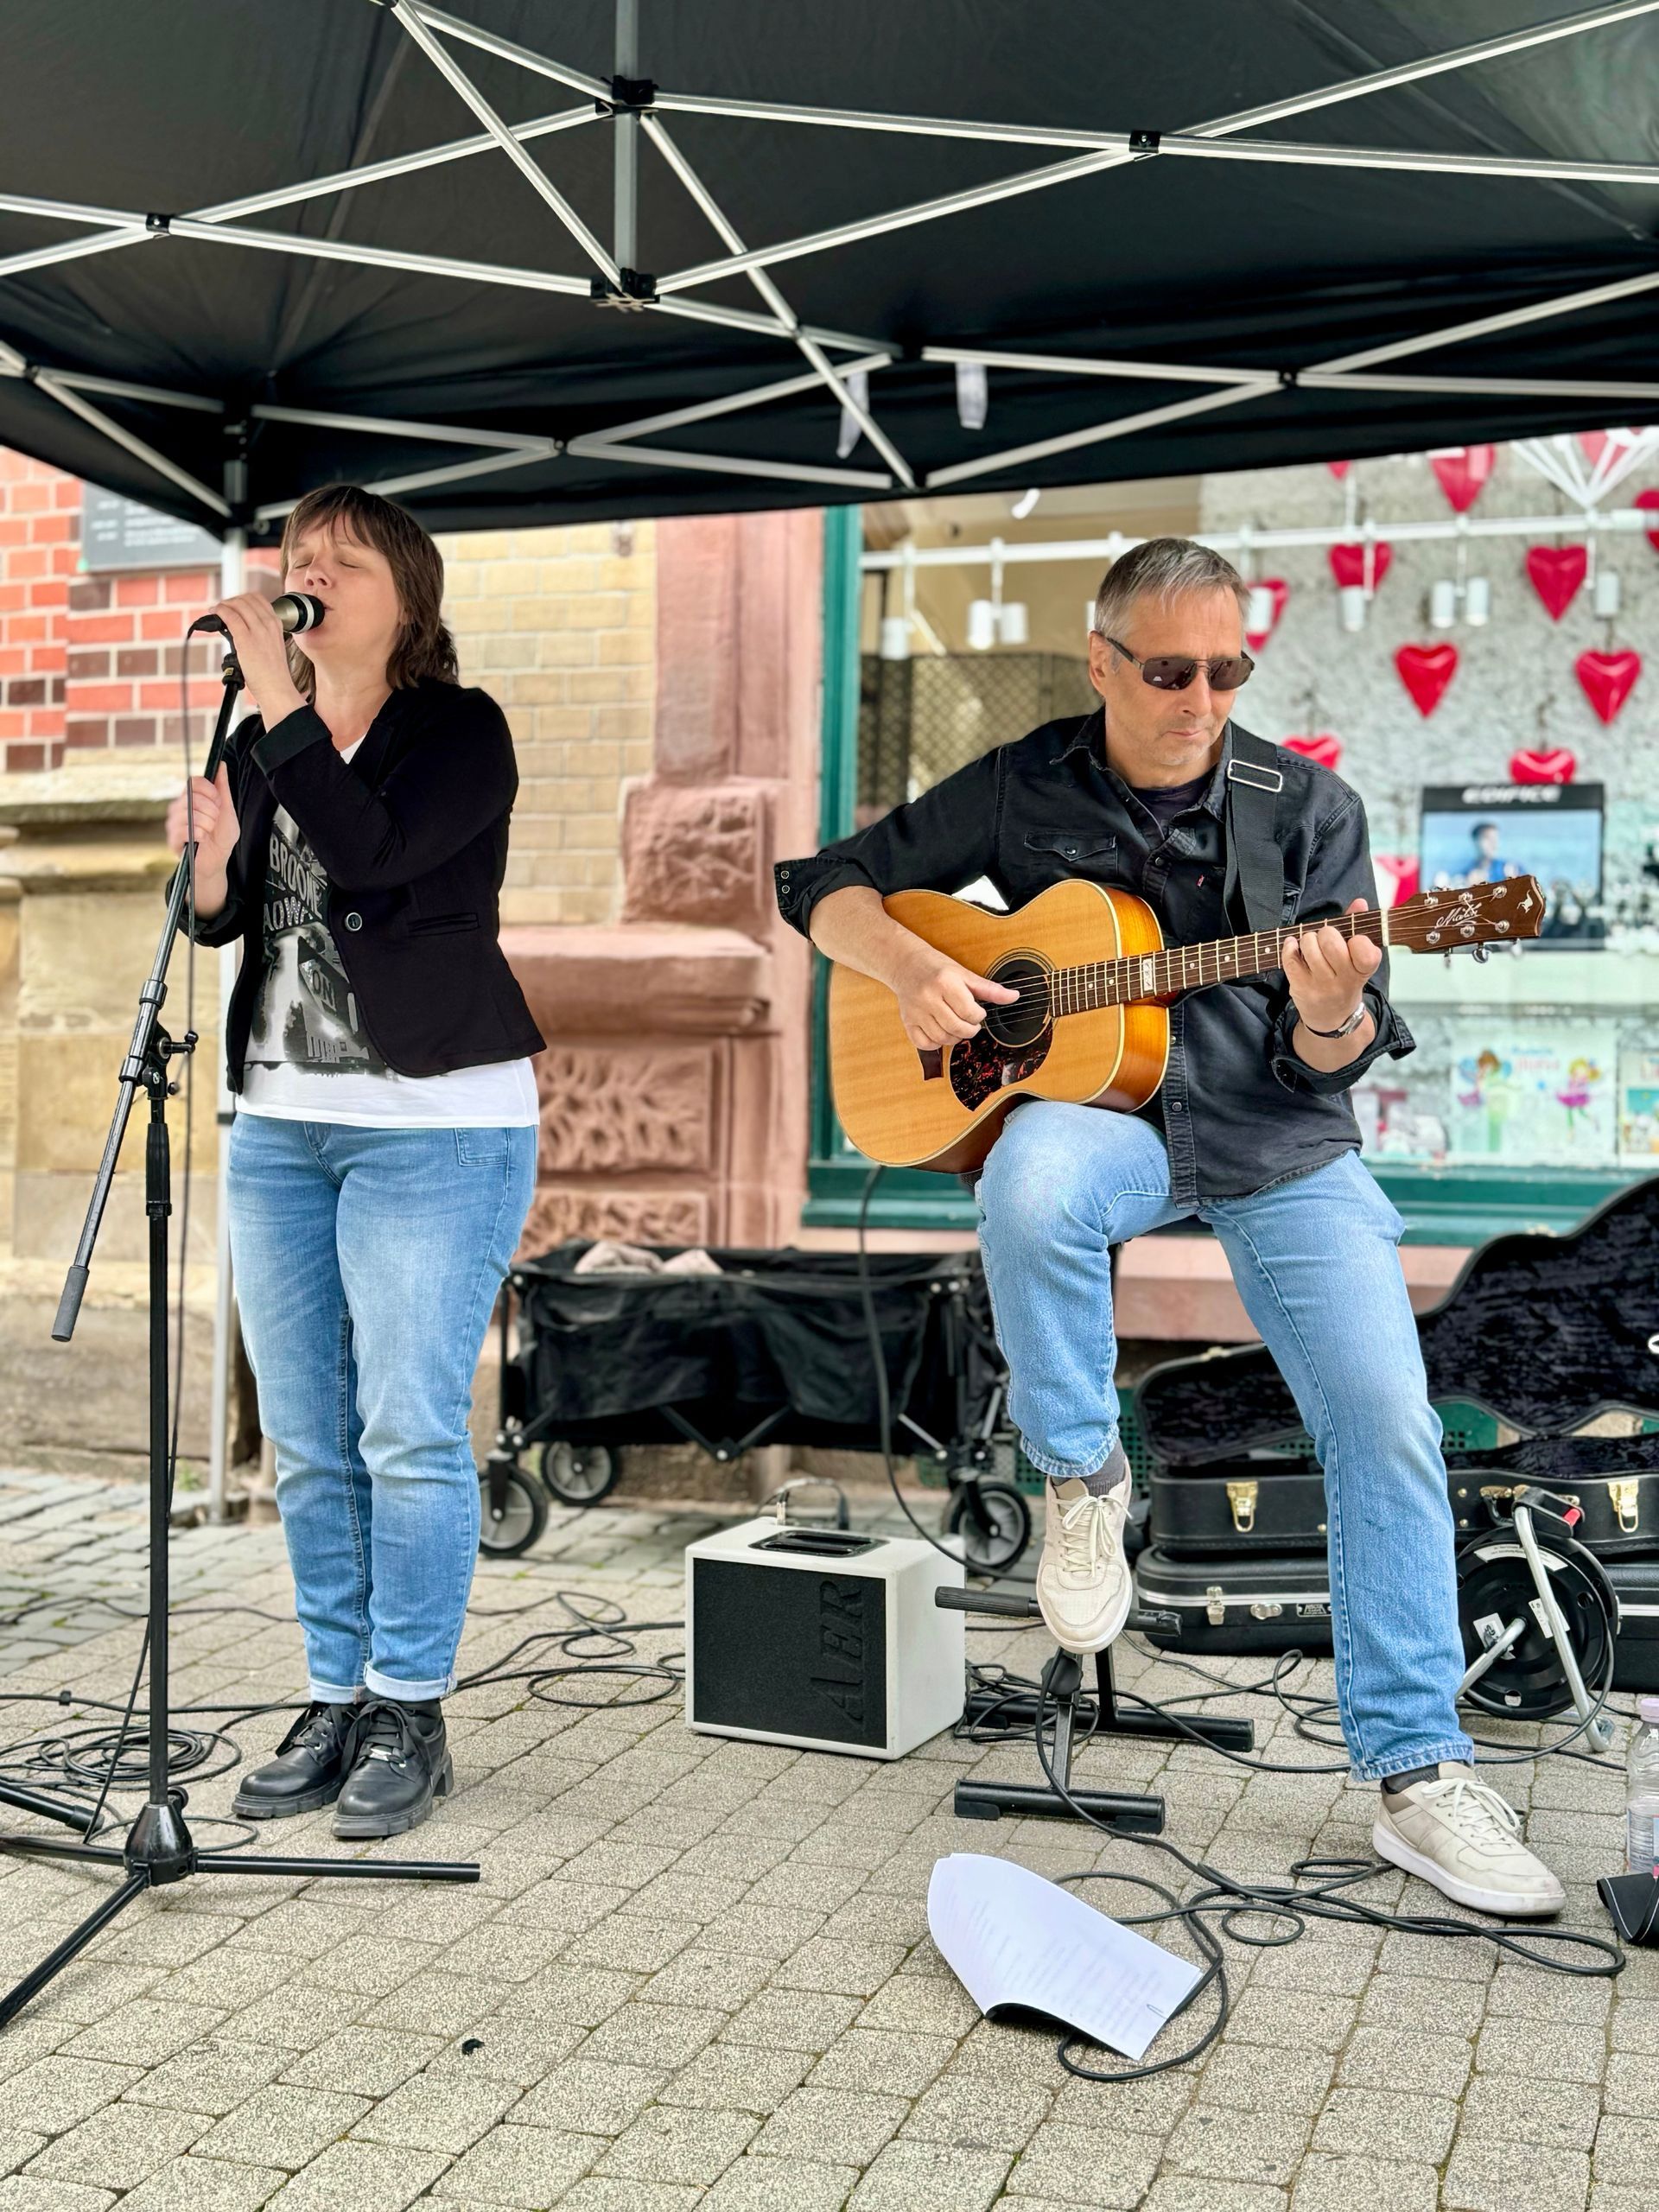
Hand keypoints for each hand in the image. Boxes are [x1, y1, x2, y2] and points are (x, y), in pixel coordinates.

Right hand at [165, 764, 238, 867]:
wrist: (217, 862)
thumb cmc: (221, 838)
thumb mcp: (227, 811)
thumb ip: (223, 788)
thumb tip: (221, 764)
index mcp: (191, 798)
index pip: (193, 782)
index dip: (209, 791)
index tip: (218, 802)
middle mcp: (179, 807)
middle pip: (192, 797)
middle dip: (211, 810)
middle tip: (215, 821)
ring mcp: (173, 822)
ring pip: (189, 813)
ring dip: (207, 824)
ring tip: (209, 832)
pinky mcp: (172, 838)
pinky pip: (183, 829)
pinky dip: (199, 834)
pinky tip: (203, 839)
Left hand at [205, 592, 304, 721]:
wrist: (277, 688)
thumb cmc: (273, 673)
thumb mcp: (273, 645)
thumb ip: (261, 633)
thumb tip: (241, 626)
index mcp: (277, 624)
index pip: (258, 599)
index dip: (242, 599)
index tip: (234, 605)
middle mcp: (269, 623)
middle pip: (246, 599)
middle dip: (231, 600)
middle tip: (222, 608)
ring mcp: (258, 630)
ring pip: (237, 604)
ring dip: (223, 604)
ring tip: (216, 611)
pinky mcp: (245, 639)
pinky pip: (230, 616)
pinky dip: (219, 611)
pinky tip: (214, 614)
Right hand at [893, 946, 1020, 1051]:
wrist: (905, 964)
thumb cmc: (937, 968)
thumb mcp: (964, 974)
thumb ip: (989, 989)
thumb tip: (1014, 997)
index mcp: (945, 983)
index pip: (969, 1012)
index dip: (979, 1015)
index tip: (977, 1010)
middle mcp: (928, 998)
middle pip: (957, 1028)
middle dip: (970, 1029)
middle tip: (970, 1022)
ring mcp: (916, 1011)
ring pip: (941, 1038)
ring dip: (955, 1037)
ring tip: (957, 1026)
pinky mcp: (907, 1021)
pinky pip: (923, 1043)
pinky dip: (935, 1043)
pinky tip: (941, 1032)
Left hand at [1282, 896, 1380, 1030]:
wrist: (1331, 1018)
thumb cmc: (1344, 980)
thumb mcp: (1357, 960)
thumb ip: (1358, 928)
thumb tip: (1359, 902)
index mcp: (1363, 971)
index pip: (1365, 950)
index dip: (1358, 940)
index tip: (1353, 940)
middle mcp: (1343, 981)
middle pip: (1331, 943)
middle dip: (1326, 933)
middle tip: (1326, 938)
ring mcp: (1321, 986)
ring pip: (1309, 947)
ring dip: (1308, 939)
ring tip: (1311, 944)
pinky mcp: (1300, 988)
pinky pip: (1290, 959)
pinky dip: (1290, 946)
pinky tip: (1294, 945)